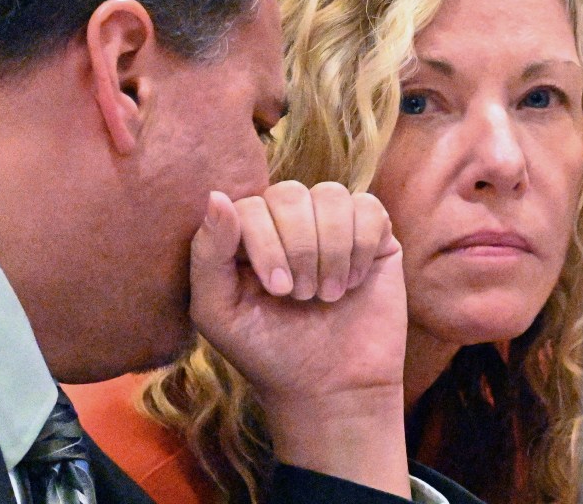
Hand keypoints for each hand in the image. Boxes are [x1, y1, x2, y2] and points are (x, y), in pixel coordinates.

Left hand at [188, 182, 410, 496]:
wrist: (332, 388)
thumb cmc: (269, 351)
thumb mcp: (219, 312)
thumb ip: (208, 253)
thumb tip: (217, 195)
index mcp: (247, 233)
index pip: (250, 204)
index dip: (266, 244)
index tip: (277, 291)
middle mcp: (288, 220)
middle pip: (290, 194)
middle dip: (299, 248)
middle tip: (302, 295)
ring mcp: (333, 224)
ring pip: (331, 195)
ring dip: (331, 249)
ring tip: (329, 293)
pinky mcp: (375, 234)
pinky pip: (369, 208)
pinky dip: (361, 246)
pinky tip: (355, 280)